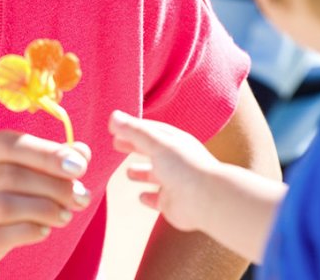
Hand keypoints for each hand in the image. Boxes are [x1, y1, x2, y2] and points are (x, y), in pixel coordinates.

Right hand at [0, 131, 91, 278]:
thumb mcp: (9, 186)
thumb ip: (42, 165)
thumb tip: (82, 152)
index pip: (5, 143)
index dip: (45, 152)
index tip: (80, 164)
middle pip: (6, 173)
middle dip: (51, 183)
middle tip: (81, 195)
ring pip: (3, 204)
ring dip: (44, 208)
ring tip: (67, 215)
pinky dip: (29, 230)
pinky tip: (45, 230)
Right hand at [109, 110, 219, 231]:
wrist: (206, 200)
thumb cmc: (184, 166)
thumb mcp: (156, 143)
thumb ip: (133, 131)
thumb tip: (113, 116)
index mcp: (173, 141)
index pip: (149, 130)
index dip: (132, 128)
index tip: (114, 127)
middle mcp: (174, 160)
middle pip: (150, 150)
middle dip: (134, 147)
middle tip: (116, 144)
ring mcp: (172, 182)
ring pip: (154, 175)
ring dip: (141, 173)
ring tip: (128, 172)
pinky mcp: (171, 203)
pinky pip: (157, 199)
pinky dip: (149, 197)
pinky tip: (141, 197)